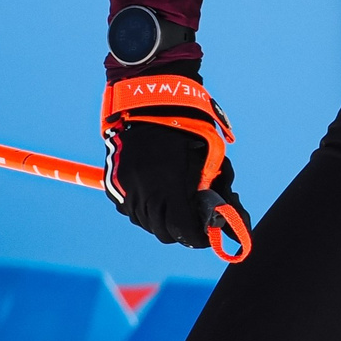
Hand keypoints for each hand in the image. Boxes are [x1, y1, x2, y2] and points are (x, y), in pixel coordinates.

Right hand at [102, 71, 251, 259]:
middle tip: (197, 222)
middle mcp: (143, 194)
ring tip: (178, 204)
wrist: (146, 103)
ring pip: (148, 224)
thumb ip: (216, 187)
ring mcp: (125, 191)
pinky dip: (148, 210)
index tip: (210, 236)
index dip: (200, 238)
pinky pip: (133, 211)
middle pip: (166, 233)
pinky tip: (159, 194)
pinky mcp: (113, 187)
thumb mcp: (209, 156)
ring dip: (165, 221)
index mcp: (168, 186)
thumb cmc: (185, 126)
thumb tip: (227, 215)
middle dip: (183, 231)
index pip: (185, 231)